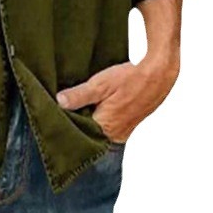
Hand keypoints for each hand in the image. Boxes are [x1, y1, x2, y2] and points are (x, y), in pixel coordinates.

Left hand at [55, 53, 180, 142]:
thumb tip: (59, 103)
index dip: (66, 123)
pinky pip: (107, 127)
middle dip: (76, 121)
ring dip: (88, 119)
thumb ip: (79, 95)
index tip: (54, 114)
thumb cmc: (130, 79)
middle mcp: (113, 136)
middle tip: (63, 107)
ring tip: (78, 105)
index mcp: (104, 128)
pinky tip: (95, 105)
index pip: (77, 133)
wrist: (158, 76)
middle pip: (87, 134)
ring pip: (97, 130)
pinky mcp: (127, 127)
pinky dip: (99, 118)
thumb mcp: (100, 84)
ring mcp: (122, 133)